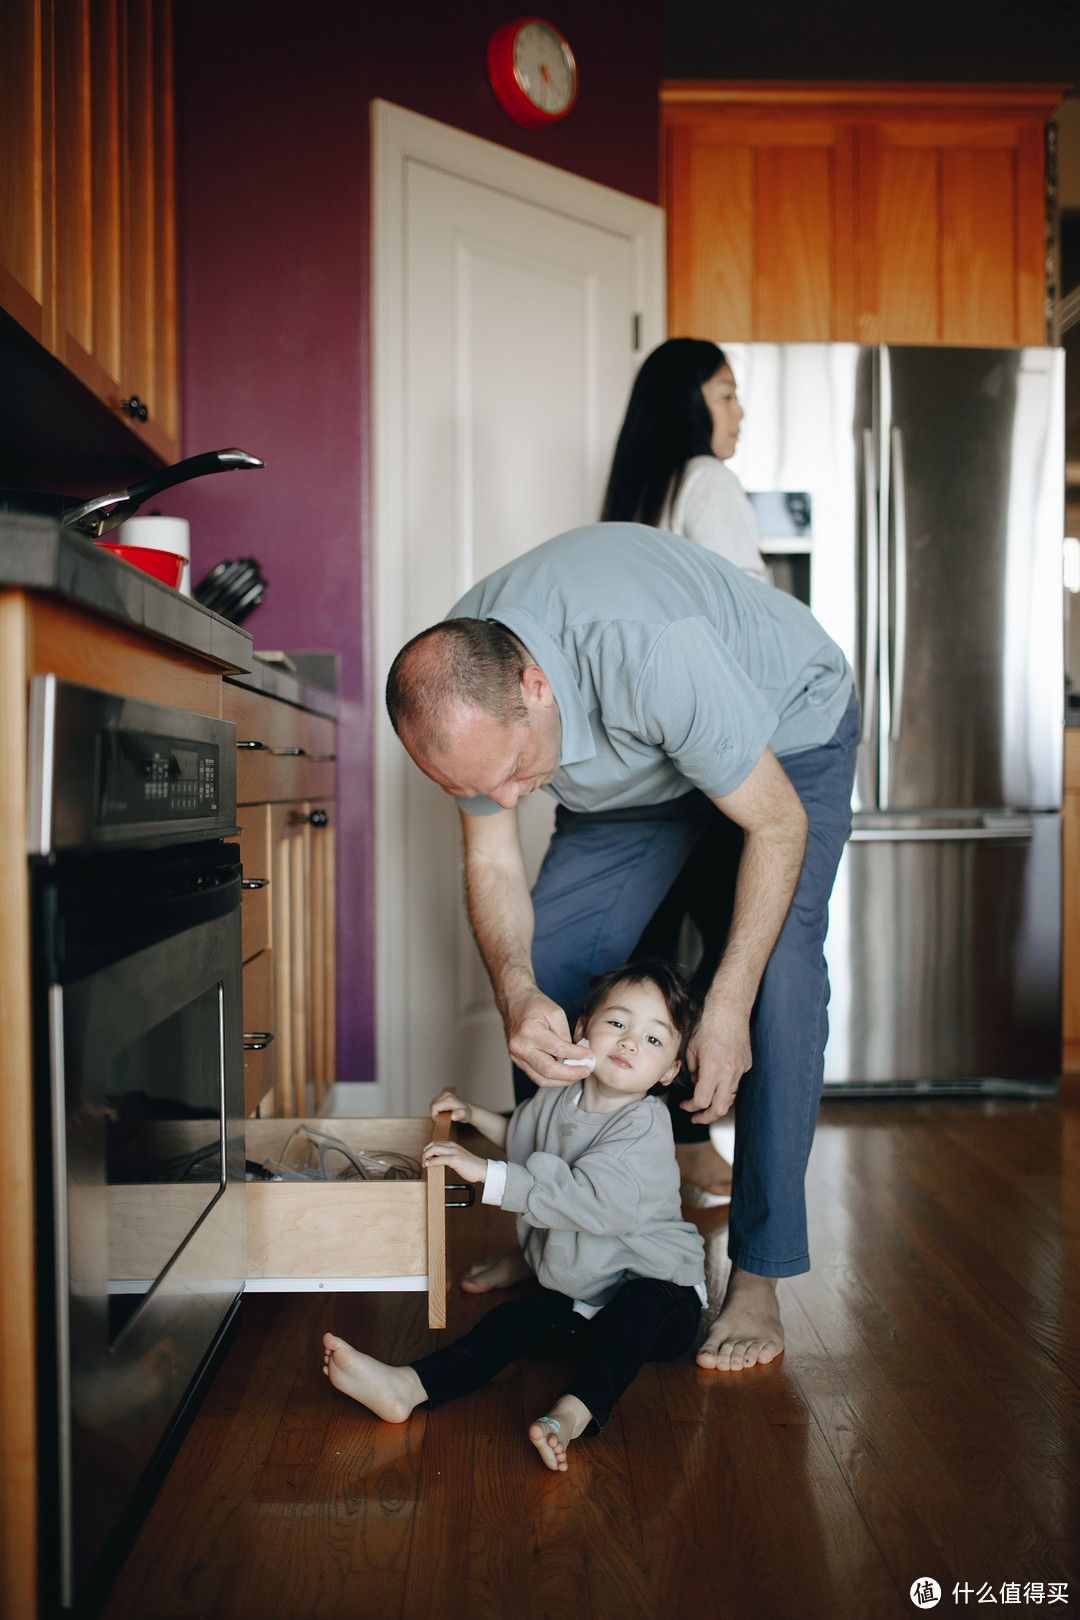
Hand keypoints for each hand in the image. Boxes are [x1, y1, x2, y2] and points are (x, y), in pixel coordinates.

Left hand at [421, 1139, 487, 1183]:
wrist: (482, 1169)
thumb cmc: (470, 1166)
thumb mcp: (456, 1158)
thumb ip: (447, 1157)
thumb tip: (435, 1161)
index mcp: (452, 1145)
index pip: (434, 1143)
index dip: (427, 1150)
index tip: (424, 1158)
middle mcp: (452, 1146)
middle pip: (432, 1145)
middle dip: (424, 1153)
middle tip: (422, 1162)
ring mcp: (454, 1152)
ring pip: (434, 1149)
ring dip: (426, 1156)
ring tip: (424, 1164)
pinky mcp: (455, 1159)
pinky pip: (440, 1159)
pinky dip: (432, 1161)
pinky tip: (428, 1165)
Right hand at [430, 1089, 470, 1125]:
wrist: (469, 1110)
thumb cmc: (467, 1114)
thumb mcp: (465, 1116)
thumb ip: (460, 1115)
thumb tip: (453, 1116)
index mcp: (449, 1099)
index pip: (434, 1107)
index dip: (434, 1115)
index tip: (439, 1121)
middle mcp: (446, 1094)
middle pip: (432, 1105)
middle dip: (434, 1114)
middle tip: (440, 1120)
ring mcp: (444, 1093)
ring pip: (432, 1103)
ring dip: (435, 1111)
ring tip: (441, 1117)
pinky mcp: (443, 1095)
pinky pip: (435, 1102)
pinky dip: (436, 1109)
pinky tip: (442, 1113)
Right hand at [505, 989, 586, 1086]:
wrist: (513, 1002)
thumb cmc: (534, 1004)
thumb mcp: (555, 1013)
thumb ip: (565, 1035)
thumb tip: (575, 1055)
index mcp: (529, 1031)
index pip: (559, 1050)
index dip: (577, 1055)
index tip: (590, 1056)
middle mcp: (520, 1046)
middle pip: (549, 1070)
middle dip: (572, 1074)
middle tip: (587, 1070)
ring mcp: (516, 1056)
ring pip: (542, 1079)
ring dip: (563, 1080)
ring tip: (578, 1074)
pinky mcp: (517, 1061)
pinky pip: (536, 1077)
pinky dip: (553, 1079)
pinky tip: (565, 1074)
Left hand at [682, 1001, 751, 1124]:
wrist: (728, 1010)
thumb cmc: (708, 1025)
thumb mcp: (691, 1049)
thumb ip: (692, 1071)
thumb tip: (695, 1084)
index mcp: (712, 1068)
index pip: (701, 1100)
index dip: (691, 1107)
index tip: (685, 1106)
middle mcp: (729, 1072)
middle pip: (720, 1108)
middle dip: (706, 1117)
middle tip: (695, 1117)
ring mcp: (740, 1070)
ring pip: (730, 1098)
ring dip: (717, 1104)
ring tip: (705, 1104)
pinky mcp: (746, 1065)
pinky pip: (735, 1083)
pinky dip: (725, 1088)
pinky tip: (716, 1083)